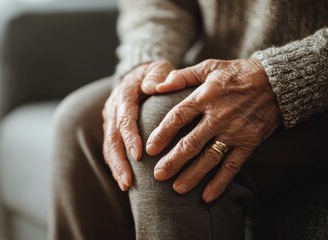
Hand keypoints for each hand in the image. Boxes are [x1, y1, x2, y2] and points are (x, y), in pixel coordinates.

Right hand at [103, 60, 174, 190]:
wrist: (138, 73)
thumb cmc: (154, 73)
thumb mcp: (159, 68)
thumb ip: (157, 75)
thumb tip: (153, 87)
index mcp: (124, 94)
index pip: (125, 118)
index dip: (130, 137)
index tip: (138, 155)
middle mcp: (112, 107)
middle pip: (112, 137)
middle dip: (120, 160)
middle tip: (128, 181)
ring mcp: (110, 118)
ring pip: (109, 145)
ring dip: (116, 166)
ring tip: (125, 186)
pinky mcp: (111, 127)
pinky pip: (110, 147)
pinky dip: (115, 163)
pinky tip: (123, 179)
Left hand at [146, 59, 280, 201]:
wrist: (276, 81)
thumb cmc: (236, 73)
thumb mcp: (209, 67)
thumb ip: (182, 76)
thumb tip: (156, 85)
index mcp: (205, 97)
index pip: (178, 117)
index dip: (162, 134)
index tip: (149, 149)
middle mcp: (218, 117)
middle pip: (190, 143)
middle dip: (173, 161)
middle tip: (157, 176)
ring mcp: (234, 132)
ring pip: (209, 158)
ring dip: (193, 175)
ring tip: (177, 189)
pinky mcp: (249, 143)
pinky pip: (232, 166)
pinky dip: (220, 182)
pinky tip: (207, 196)